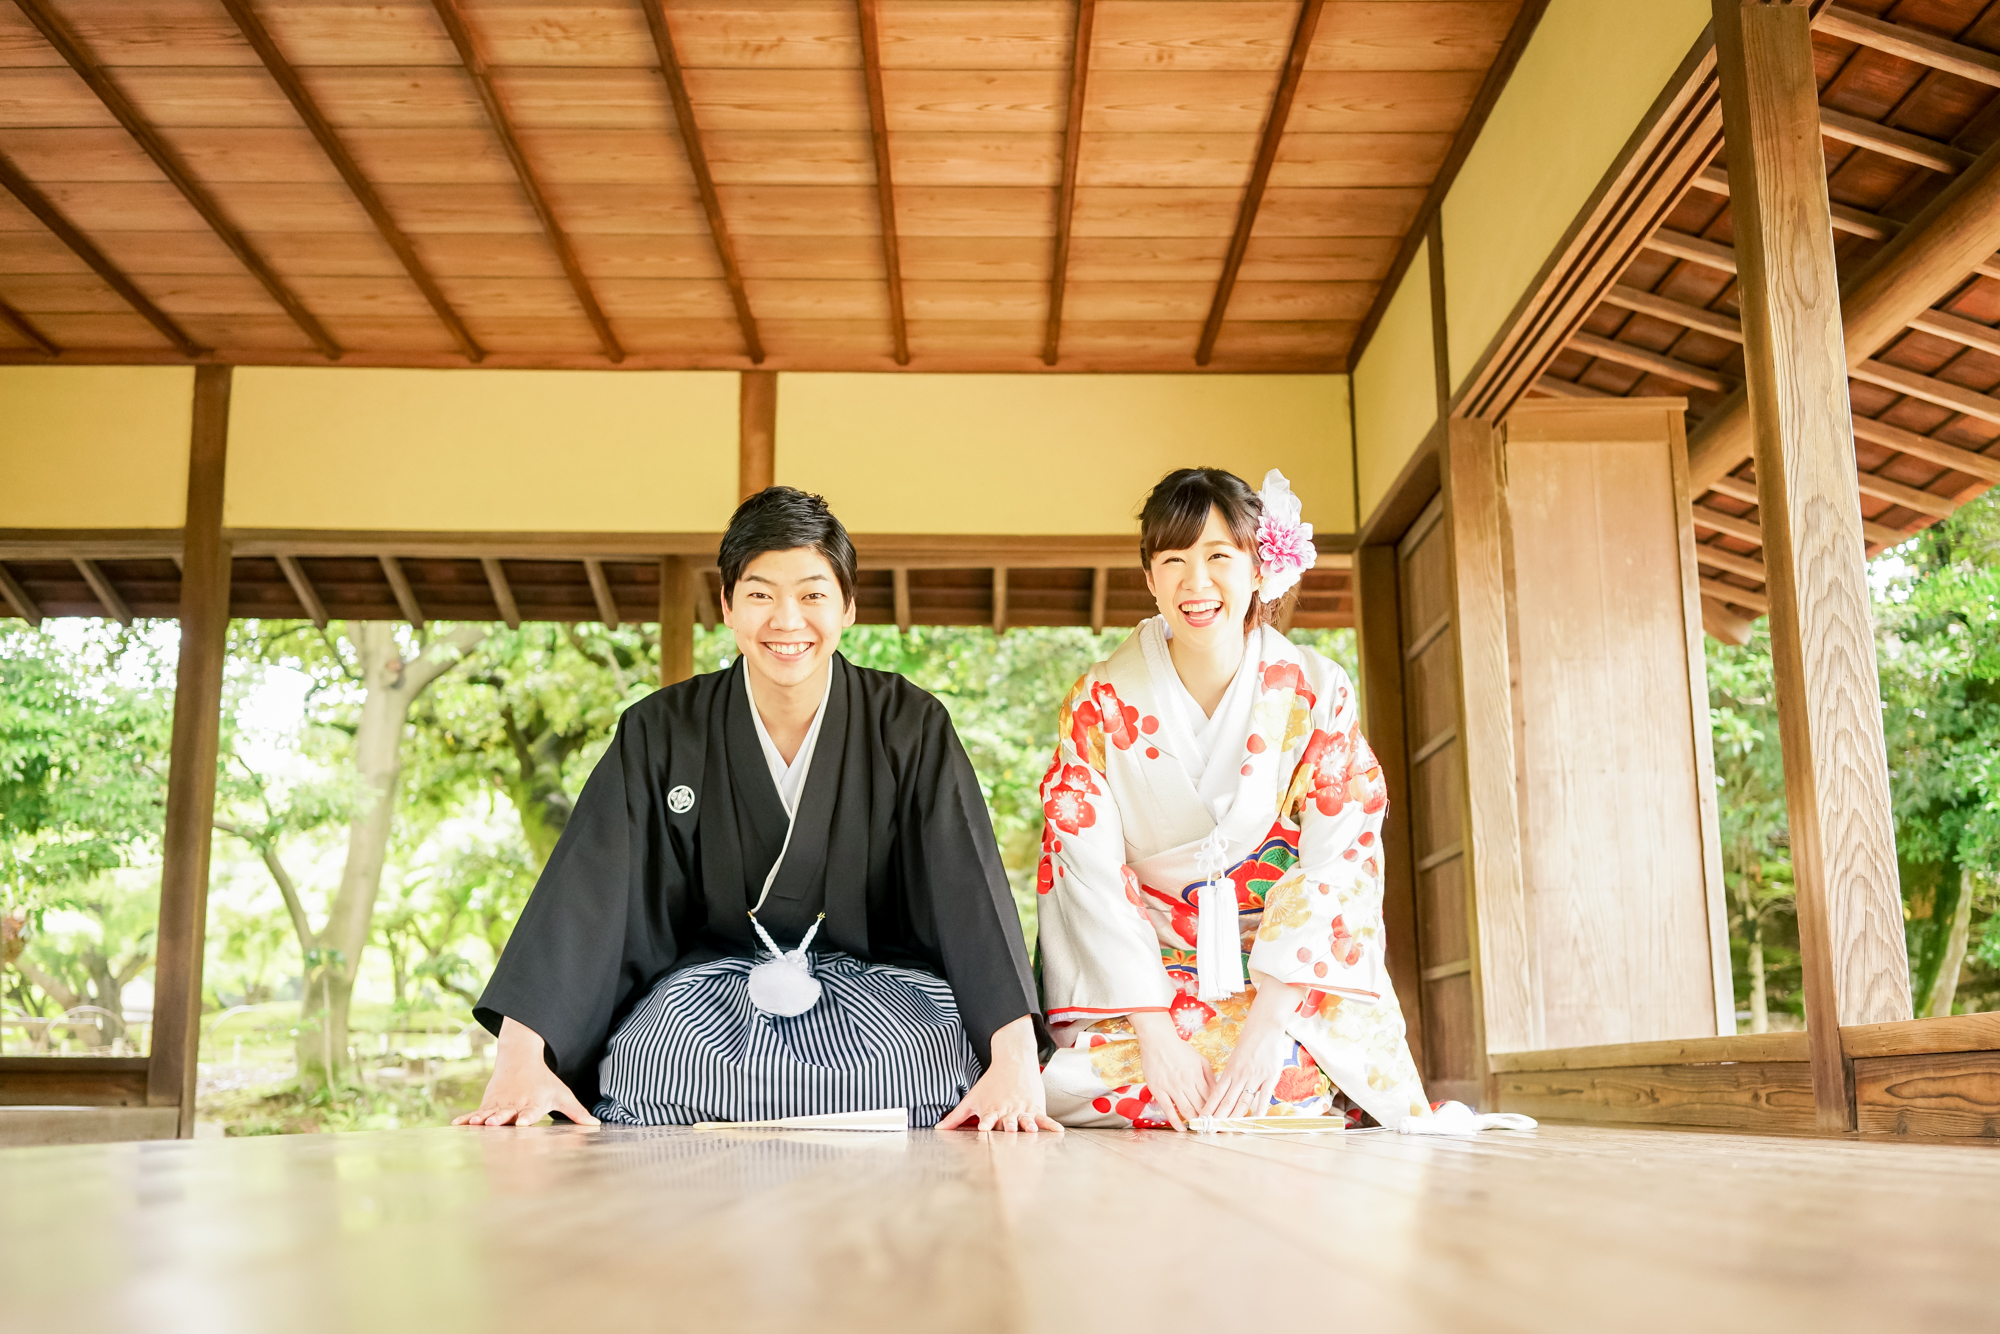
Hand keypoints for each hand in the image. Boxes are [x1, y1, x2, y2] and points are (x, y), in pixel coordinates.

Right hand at [453, 1017, 600, 1126]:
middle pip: (508, 1113)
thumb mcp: (562, 1094)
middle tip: (495, 1123)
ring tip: (476, 1124)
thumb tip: (596, 1124)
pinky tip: (457, 1124)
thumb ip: (577, 1112)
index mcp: (534, 1103)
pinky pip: (477, 1111)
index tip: (522, 1123)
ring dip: (483, 1119)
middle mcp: (515, 1104)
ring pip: (490, 1113)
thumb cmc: (544, 1081)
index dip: (526, 1117)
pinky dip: (468, 1118)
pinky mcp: (489, 1103)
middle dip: (501, 1119)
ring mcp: (500, 1103)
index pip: (531, 1112)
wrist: (519, 1059)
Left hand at [938, 1015, 1062, 1132]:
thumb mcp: (971, 1099)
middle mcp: (1008, 1110)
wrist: (1013, 1062)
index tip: (983, 1128)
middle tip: (1010, 1131)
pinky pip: (1044, 1117)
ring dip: (1028, 1124)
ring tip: (1032, 1129)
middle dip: (1009, 1127)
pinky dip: (1050, 1124)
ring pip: (1026, 1119)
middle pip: (1008, 1121)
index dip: (986, 1123)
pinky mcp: (1035, 1107)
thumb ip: (955, 1117)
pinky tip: (1058, 1131)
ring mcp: (1022, 1108)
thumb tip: (938, 1128)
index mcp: (992, 1109)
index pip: (988, 1118)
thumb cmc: (990, 1084)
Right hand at [1128, 1009, 1211, 1129]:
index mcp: (1198, 1075)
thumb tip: (1218, 1091)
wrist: (1157, 1040)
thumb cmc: (1179, 1049)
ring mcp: (1172, 1087)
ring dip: (1195, 1122)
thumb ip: (1210, 1076)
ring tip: (1200, 1130)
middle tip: (1213, 1129)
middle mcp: (1186, 1083)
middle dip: (1208, 1119)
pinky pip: (1168, 1109)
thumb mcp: (1200, 1059)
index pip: (1211, 1097)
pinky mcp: (1159, 1090)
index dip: (1217, 1110)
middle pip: (1200, 1106)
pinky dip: (1175, 1121)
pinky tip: (1182, 1129)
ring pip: (1186, 1109)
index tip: (1221, 1119)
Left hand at [1198, 973, 1304, 1120]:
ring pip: (1243, 1100)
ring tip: (1229, 1129)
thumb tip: (1222, 1092)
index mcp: (1230, 1071)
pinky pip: (1264, 1095)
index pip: (1216, 1094)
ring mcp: (1255, 1077)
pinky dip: (1260, 1108)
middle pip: (1228, 1101)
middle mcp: (1240, 1076)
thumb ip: (1230, 1076)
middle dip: (1219, 1117)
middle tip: (1212, 1130)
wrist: (1264, 1027)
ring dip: (1235, 1116)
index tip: (1203, 1119)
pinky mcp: (1270, 1077)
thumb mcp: (1234, 1059)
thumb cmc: (1248, 1042)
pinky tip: (1256, 1119)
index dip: (1210, 1108)